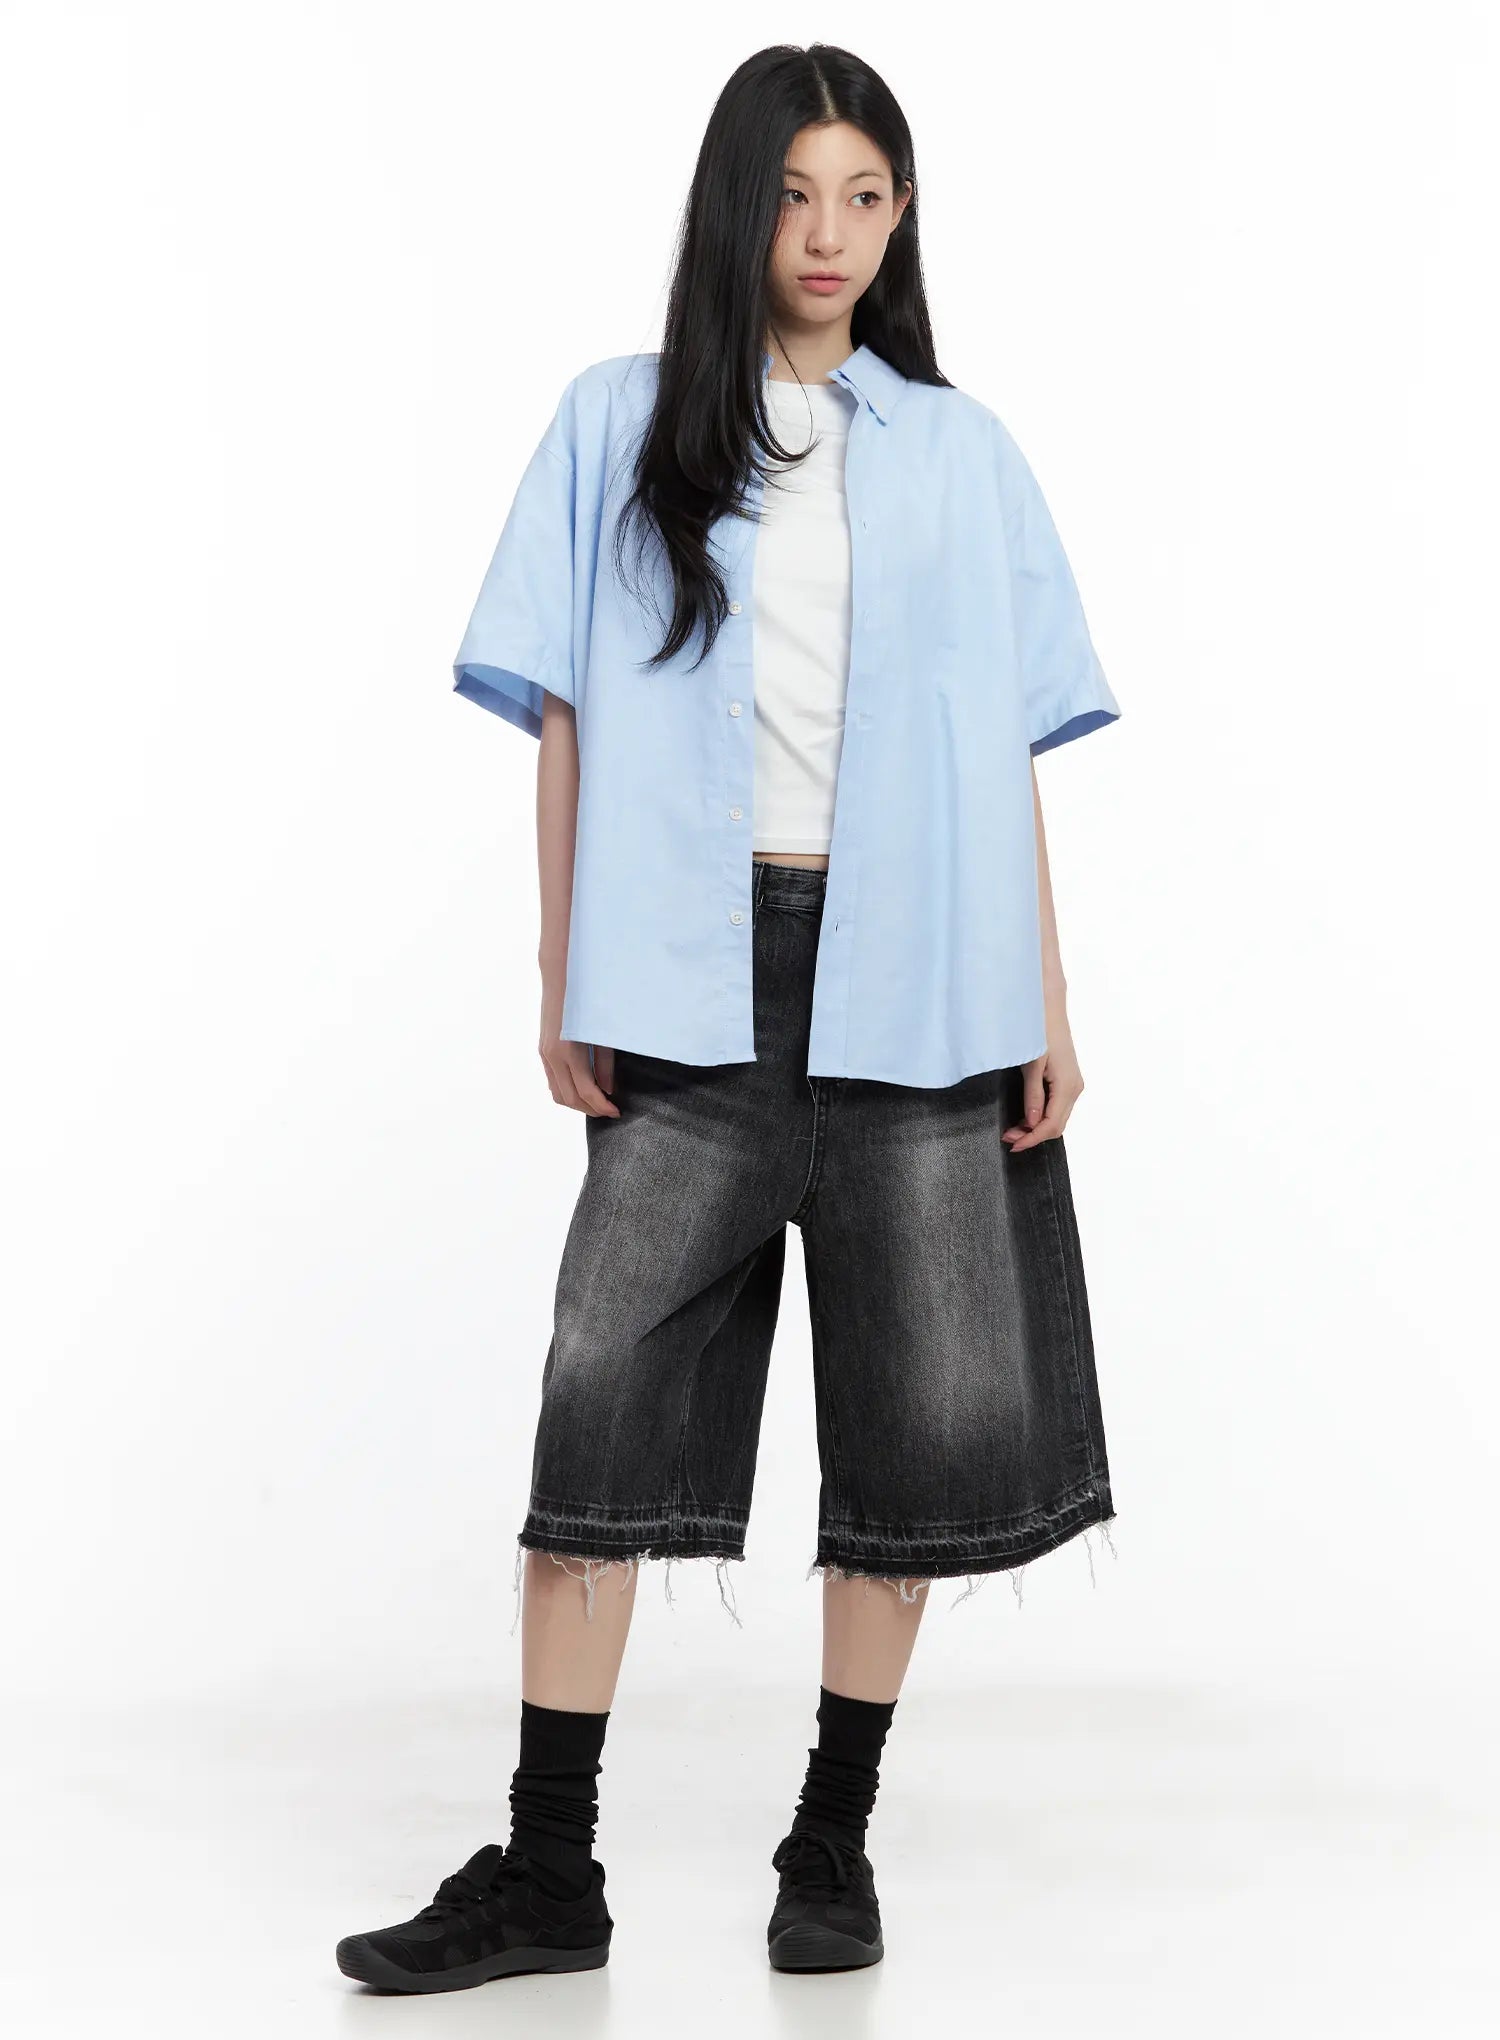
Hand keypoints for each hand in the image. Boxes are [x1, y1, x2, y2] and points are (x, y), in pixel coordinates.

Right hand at [539, 981, 619, 1116]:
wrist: (561, 975)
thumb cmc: (588, 999)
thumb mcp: (602, 1032)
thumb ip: (604, 1064)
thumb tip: (608, 1089)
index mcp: (569, 1052)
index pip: (586, 1092)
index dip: (603, 1106)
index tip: (617, 1111)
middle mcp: (552, 1056)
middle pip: (570, 1099)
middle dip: (591, 1110)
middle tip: (610, 1111)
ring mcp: (544, 1054)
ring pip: (558, 1094)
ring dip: (578, 1104)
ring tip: (598, 1103)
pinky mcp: (542, 1050)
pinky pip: (552, 1081)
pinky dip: (567, 1091)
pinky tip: (583, 1089)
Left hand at [1001, 988, 1081, 1152]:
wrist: (1048, 1008)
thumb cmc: (1039, 1031)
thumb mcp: (1032, 1064)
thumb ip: (1033, 1095)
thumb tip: (1032, 1123)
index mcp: (1067, 1087)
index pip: (1051, 1125)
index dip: (1031, 1138)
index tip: (1012, 1144)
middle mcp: (1075, 1089)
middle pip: (1056, 1126)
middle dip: (1032, 1136)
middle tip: (1008, 1137)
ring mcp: (1073, 1085)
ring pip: (1057, 1118)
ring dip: (1036, 1127)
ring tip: (1013, 1129)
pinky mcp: (1068, 1081)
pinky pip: (1057, 1107)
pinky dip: (1041, 1117)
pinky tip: (1025, 1116)